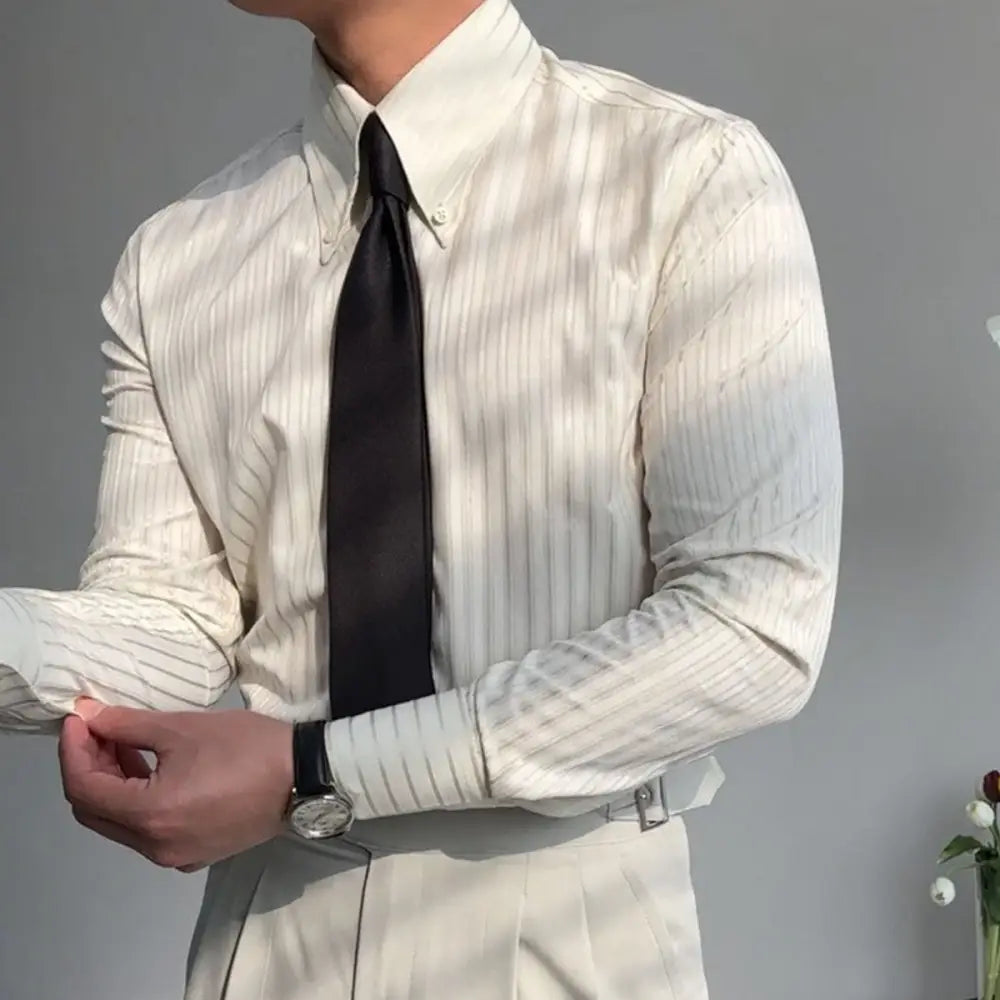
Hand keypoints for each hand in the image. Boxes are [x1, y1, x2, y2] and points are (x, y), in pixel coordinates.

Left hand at [59, 697, 293, 871]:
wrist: (305, 775)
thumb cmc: (246, 747)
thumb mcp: (183, 727)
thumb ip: (127, 724)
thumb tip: (87, 715)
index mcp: (150, 816)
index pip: (84, 788)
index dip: (73, 750)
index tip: (79, 718)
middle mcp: (155, 847)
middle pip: (95, 812)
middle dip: (88, 768)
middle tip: (98, 730)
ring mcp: (176, 856)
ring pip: (121, 824)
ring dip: (113, 785)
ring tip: (124, 744)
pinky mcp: (196, 853)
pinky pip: (149, 832)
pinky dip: (139, 802)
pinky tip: (154, 771)